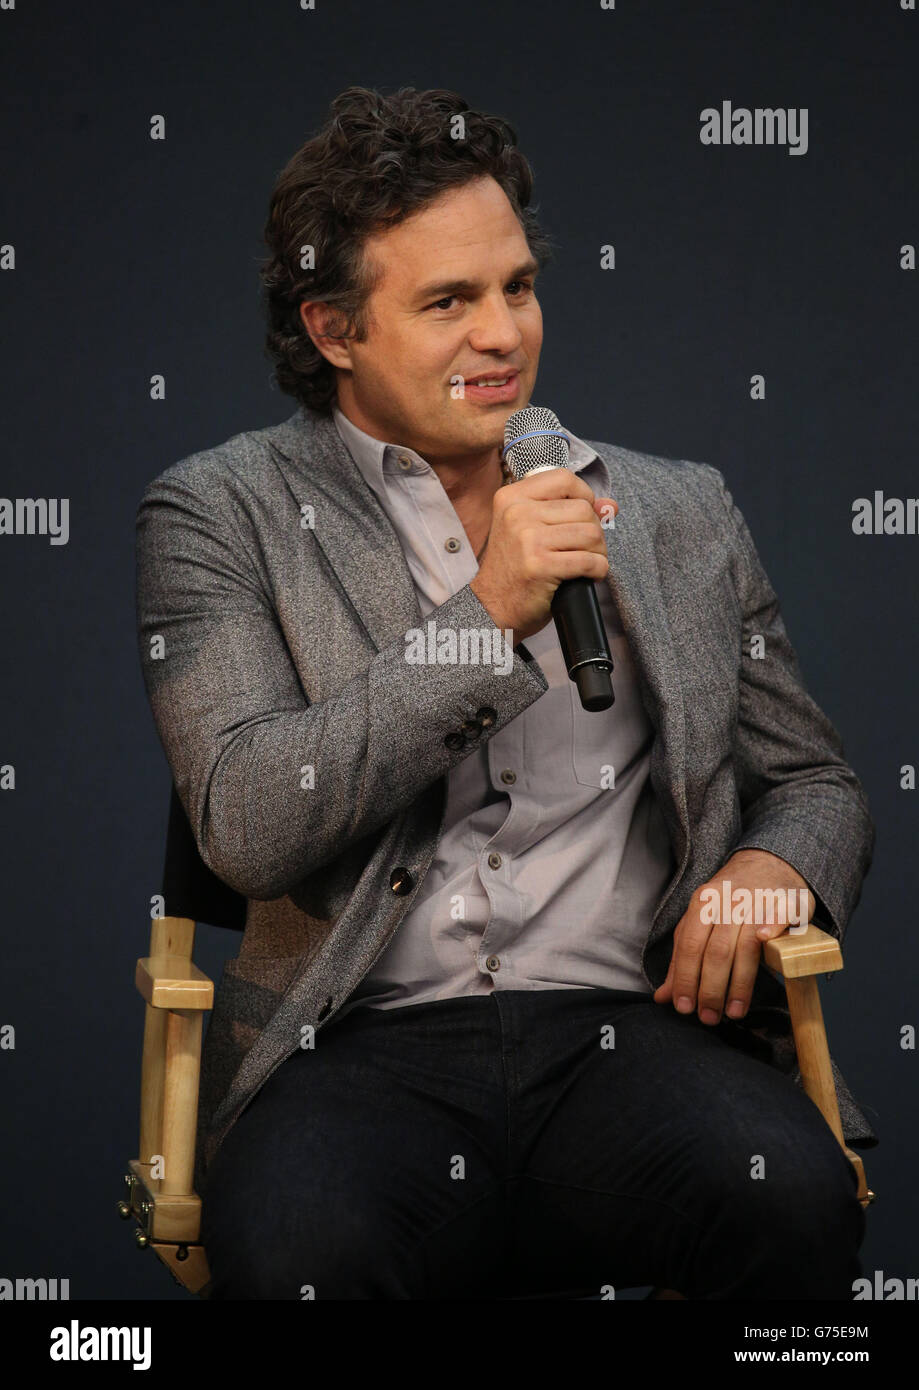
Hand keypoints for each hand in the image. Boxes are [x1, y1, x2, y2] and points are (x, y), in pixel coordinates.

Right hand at [470, 468, 617, 646]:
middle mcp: (517, 513)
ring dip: (598, 552)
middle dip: (594, 532)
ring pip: (591, 533)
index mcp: (512, 497)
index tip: (582, 517)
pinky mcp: (540, 565)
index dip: (584, 496)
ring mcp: (527, 539)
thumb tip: (610, 505)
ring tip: (587, 563)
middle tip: (585, 549)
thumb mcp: (532, 530)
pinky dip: (598, 570)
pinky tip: (589, 576)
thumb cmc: (515, 568)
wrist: (492, 606)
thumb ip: (570, 511)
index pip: (564, 478)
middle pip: (583, 509)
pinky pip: (589, 561)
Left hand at [652, 848, 816, 1024]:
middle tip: (708, 1017)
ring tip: (734, 1012)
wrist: (767, 864)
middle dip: (711, 989)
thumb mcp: (699, 923)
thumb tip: (663, 996)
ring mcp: (759, 900)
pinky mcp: (787, 902)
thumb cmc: (729, 900)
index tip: (684, 1007)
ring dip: (740, 983)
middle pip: (717, 950)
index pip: (689, 945)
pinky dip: (771, 929)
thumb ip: (682, 958)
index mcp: (703, 903)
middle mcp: (729, 900)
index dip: (686, 978)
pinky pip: (780, 916)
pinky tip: (764, 944)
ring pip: (747, 945)